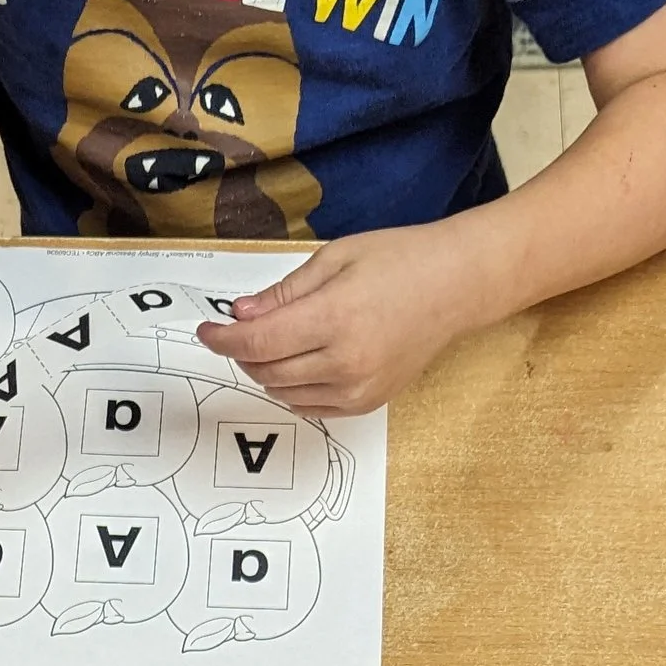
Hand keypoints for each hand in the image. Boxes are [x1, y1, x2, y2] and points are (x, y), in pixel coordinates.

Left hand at [193, 219, 497, 413]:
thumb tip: (240, 315)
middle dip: (243, 352)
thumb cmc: (400, 261)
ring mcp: (358, 389)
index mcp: (334, 318)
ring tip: (275, 341)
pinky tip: (299, 362)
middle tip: (244, 328)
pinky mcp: (367, 403)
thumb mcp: (335, 259)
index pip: (256, 342)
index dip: (222, 339)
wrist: (457, 286)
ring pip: (284, 393)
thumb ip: (284, 293)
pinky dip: (293, 388)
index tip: (208, 330)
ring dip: (267, 371)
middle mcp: (345, 362)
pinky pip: (310, 406)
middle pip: (265, 371)